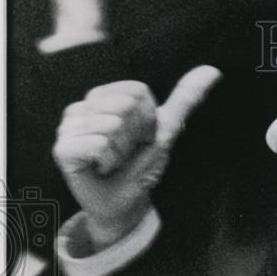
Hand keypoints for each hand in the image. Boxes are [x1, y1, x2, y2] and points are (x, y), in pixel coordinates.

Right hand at [53, 66, 221, 248]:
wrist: (124, 205)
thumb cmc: (140, 167)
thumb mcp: (165, 130)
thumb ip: (185, 99)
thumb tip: (213, 71)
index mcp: (103, 98)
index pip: (137, 92)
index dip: (148, 120)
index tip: (140, 139)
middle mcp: (82, 107)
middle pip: (125, 106)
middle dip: (136, 136)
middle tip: (125, 154)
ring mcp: (69, 126)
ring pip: (113, 126)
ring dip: (122, 152)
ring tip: (113, 162)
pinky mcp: (63, 148)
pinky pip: (99, 144)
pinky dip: (108, 162)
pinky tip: (100, 169)